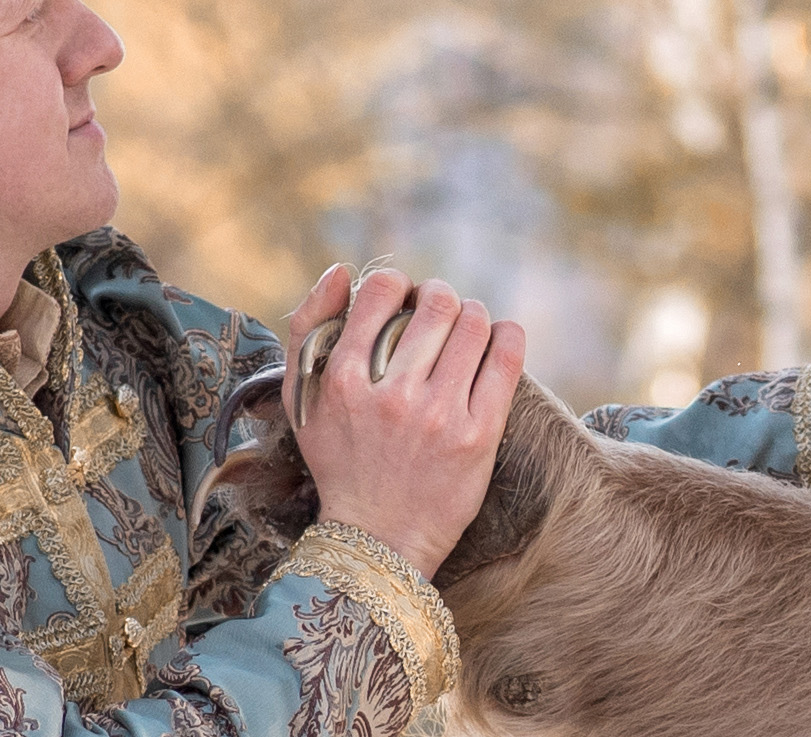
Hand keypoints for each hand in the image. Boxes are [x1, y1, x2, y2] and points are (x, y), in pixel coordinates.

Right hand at [277, 266, 526, 567]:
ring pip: (474, 324)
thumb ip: (308, 329)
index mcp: (344, 380)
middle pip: (436, 302)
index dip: (397, 284)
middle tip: (440, 316)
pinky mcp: (477, 437)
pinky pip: (505, 359)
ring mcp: (438, 416)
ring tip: (468, 329)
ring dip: (474, 314)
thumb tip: (340, 270)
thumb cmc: (339, 462)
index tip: (402, 302)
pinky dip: (507, 336)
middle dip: (441, 297)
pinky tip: (500, 339)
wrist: (378, 540)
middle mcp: (391, 395)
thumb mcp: (303, 400)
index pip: (381, 290)